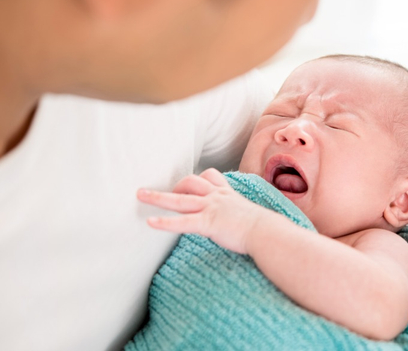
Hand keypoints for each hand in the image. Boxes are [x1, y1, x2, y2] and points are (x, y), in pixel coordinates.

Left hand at [137, 168, 271, 253]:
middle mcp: (218, 197)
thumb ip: (239, 214)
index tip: (188, 185)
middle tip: (159, 193)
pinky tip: (150, 223)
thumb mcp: (250, 214)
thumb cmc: (264, 228)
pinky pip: (183, 222)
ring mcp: (212, 208)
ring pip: (180, 198)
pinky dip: (165, 222)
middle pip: (190, 182)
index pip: (211, 177)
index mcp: (228, 194)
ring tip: (140, 195)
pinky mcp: (208, 222)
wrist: (267, 232)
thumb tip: (241, 222)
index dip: (198, 180)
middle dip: (173, 186)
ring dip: (158, 197)